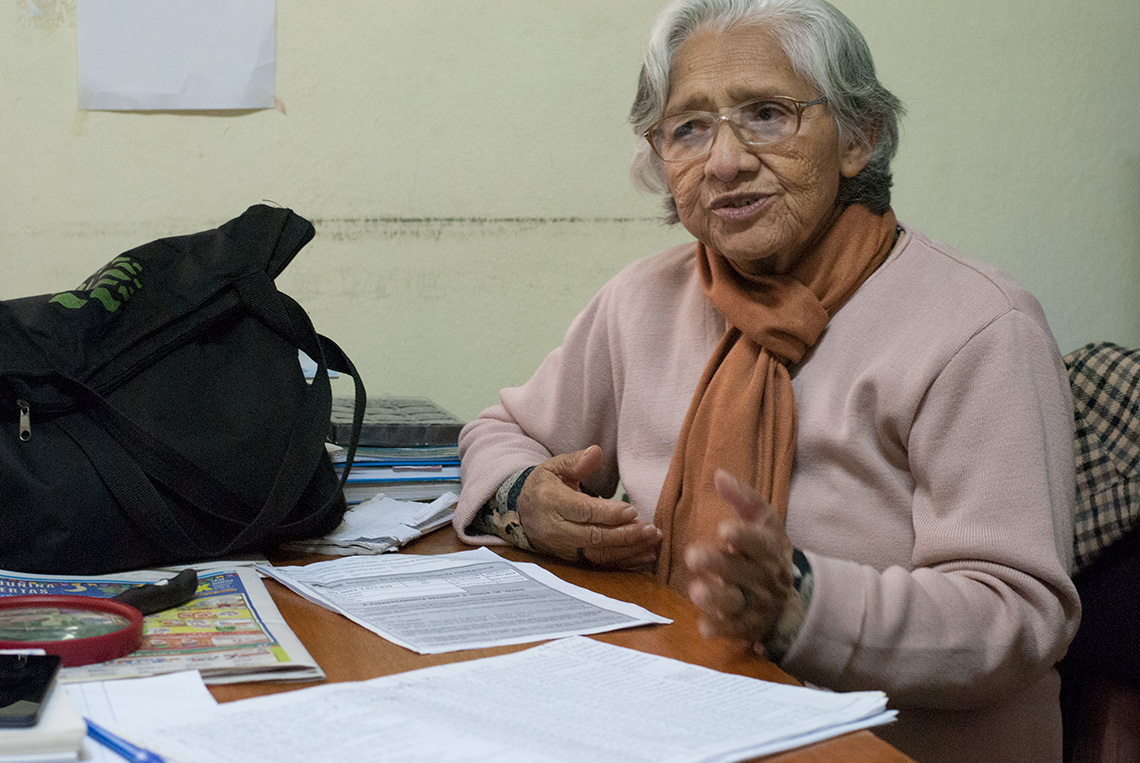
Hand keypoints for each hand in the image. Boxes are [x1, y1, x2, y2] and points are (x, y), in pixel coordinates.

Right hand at [517, 445, 661, 568]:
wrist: (523, 514)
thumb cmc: (545, 486)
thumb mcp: (554, 467)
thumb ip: (576, 461)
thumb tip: (596, 452)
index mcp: (551, 502)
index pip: (581, 511)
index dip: (607, 513)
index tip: (631, 510)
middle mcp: (556, 530)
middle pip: (592, 537)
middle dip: (624, 535)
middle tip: (650, 529)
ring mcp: (564, 548)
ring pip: (598, 555)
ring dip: (628, 550)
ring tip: (653, 541)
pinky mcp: (573, 559)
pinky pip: (600, 565)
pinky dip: (624, 562)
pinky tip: (645, 556)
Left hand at [685, 470, 793, 643]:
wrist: (788, 593)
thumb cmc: (766, 548)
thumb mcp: (762, 520)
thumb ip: (742, 497)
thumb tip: (719, 474)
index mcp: (768, 547)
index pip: (758, 542)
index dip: (743, 537)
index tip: (724, 531)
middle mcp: (764, 576)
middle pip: (743, 571)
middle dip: (718, 564)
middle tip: (692, 555)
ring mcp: (757, 603)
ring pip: (737, 602)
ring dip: (716, 598)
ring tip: (695, 591)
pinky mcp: (748, 625)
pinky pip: (735, 629)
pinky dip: (721, 629)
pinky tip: (704, 626)